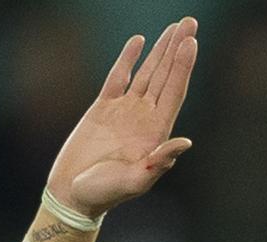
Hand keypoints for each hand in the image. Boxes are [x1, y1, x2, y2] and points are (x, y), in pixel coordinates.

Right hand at [46, 17, 198, 216]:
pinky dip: (128, 58)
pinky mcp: (103, 107)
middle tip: (190, 22)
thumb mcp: (135, 182)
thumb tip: (185, 142)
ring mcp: (126, 110)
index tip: (191, 42)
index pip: (174, 92)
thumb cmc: (106, 194)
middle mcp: (146, 117)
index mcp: (157, 132)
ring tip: (174, 27)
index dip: (183, 66)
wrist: (75, 194)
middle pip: (166, 75)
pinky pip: (119, 76)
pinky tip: (139, 41)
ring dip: (160, 50)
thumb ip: (158, 163)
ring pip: (147, 72)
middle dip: (178, 49)